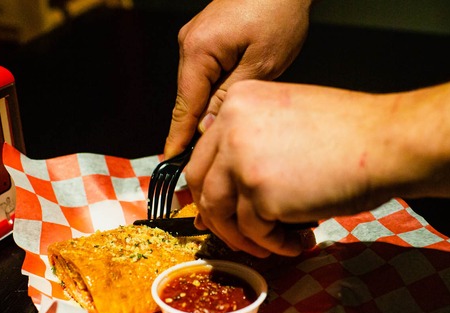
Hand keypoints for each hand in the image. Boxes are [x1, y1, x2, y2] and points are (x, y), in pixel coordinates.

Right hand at [164, 0, 311, 157]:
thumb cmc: (279, 12)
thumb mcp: (261, 65)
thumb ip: (229, 99)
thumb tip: (205, 128)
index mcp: (198, 50)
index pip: (184, 106)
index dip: (178, 137)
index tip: (170, 160)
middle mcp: (189, 42)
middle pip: (189, 97)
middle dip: (197, 126)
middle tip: (207, 157)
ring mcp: (196, 37)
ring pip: (199, 86)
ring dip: (209, 108)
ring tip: (223, 133)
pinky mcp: (207, 35)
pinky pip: (206, 72)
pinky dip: (215, 90)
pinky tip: (229, 103)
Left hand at [184, 80, 421, 256]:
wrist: (388, 142)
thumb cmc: (352, 133)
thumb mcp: (288, 118)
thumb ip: (253, 140)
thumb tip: (229, 182)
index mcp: (238, 101)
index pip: (204, 153)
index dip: (211, 187)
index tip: (224, 209)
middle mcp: (231, 125)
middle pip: (201, 184)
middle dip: (219, 217)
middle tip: (241, 236)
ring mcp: (241, 160)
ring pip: (220, 212)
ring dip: (245, 237)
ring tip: (277, 242)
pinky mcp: (259, 194)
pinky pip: (254, 232)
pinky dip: (276, 244)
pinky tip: (300, 239)